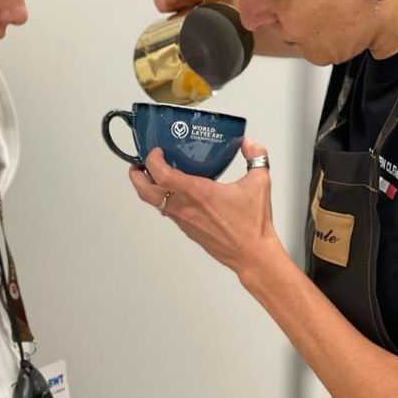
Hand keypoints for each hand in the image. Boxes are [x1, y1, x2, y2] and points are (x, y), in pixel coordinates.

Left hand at [128, 138, 281, 280]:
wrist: (252, 255)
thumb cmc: (253, 224)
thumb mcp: (260, 183)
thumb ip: (256, 156)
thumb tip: (249, 143)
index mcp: (198, 192)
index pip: (162, 174)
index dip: (152, 160)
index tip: (156, 151)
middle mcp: (185, 206)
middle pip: (145, 192)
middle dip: (136, 176)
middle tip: (139, 164)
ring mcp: (183, 220)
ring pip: (153, 203)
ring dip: (148, 188)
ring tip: (153, 174)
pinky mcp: (187, 229)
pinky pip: (166, 212)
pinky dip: (162, 199)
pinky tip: (174, 192)